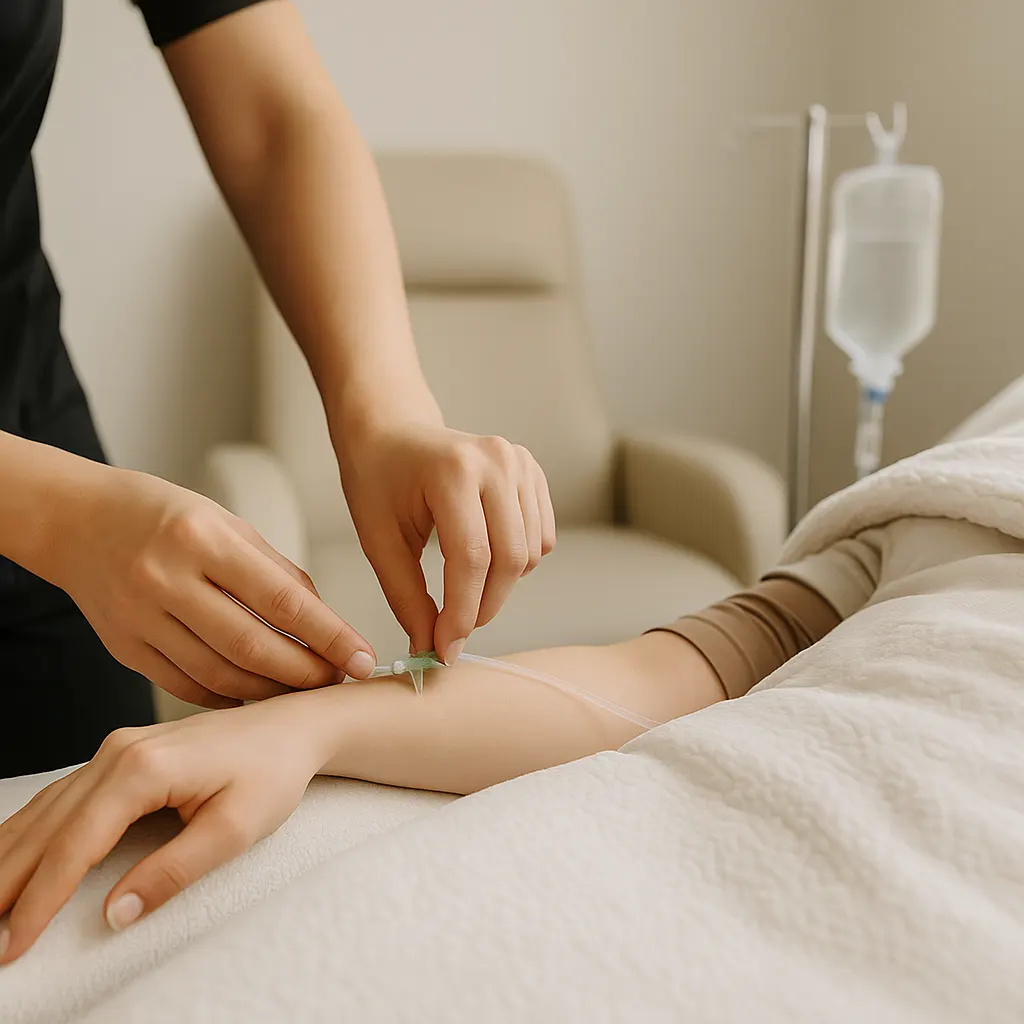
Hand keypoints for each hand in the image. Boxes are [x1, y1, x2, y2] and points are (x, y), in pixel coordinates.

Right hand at [0, 697, 327, 962]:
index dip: (39, 901)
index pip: (74, 844)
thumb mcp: (237, 828)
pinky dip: (29, 832)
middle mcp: (118, 752)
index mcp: (143, 768)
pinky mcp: (121, 753)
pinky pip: (60, 797)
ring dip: (8, 859)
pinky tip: (10, 857)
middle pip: (45, 827)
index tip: (12, 948)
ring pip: (44, 810)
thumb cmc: (274, 772)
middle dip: (6, 885)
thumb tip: (116, 913)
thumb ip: (175, 870)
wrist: (294, 723)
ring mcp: (116, 748)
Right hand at [40, 463, 375, 707]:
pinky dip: (229, 696)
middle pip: (252, 645)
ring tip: (303, 690)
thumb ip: (275, 571)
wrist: (75, 520)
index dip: (329, 635)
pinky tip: (256, 694)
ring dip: (271, 691)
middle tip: (339, 680)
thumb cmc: (164, 516)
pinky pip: (186, 687)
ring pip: (220, 674)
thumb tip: (323, 620)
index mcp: (202, 538)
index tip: (364, 658)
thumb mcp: (226, 523)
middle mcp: (167, 579)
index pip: (281, 598)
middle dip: (305, 672)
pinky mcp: (124, 648)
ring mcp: (140, 618)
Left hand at [337, 423, 555, 663]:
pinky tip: (484, 560)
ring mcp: (521, 462)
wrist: (393, 432)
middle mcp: (497, 460)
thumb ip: (406, 596)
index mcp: (454, 470)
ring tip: (462, 592)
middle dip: (484, 607)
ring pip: (531, 554)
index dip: (461, 613)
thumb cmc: (378, 480)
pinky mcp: (533, 472)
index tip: (445, 649)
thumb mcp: (379, 539)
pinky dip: (518, 563)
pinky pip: (542, 538)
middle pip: (510, 558)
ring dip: (500, 588)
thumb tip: (430, 647)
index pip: (472, 558)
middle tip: (455, 633)